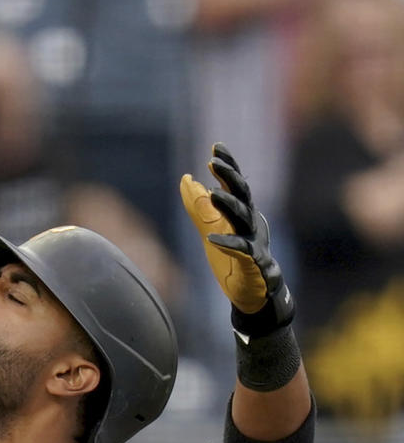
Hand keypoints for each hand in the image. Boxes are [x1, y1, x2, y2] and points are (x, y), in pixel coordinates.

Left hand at [180, 143, 293, 333]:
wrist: (252, 296)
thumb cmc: (234, 263)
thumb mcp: (212, 231)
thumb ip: (199, 208)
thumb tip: (186, 179)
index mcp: (243, 215)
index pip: (237, 184)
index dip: (228, 165)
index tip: (216, 146)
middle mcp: (251, 224)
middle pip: (243, 194)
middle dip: (230, 177)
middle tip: (213, 162)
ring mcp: (255, 242)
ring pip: (244, 219)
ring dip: (229, 206)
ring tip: (213, 194)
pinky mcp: (254, 264)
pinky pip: (242, 251)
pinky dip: (228, 244)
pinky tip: (212, 239)